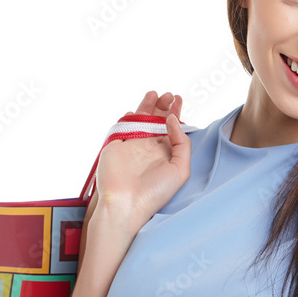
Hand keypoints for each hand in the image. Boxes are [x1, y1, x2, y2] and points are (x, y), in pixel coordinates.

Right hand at [94, 91, 190, 228]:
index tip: (178, 100)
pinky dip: (128, 118)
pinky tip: (135, 110)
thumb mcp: (180, 168)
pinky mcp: (116, 145)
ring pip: (141, 121)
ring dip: (148, 106)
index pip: (172, 129)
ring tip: (156, 94)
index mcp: (165, 154)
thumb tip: (172, 119)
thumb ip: (181, 143)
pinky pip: (123, 127)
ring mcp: (132, 146)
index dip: (176, 114)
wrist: (125, 202)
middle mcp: (149, 149)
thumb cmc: (155, 191)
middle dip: (163, 107)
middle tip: (169, 95)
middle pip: (157, 121)